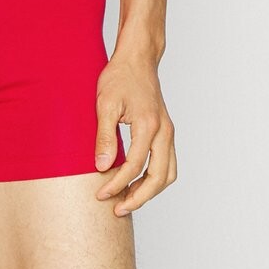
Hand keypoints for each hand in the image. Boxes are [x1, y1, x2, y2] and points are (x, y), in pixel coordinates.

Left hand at [93, 49, 176, 216]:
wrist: (137, 59)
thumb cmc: (120, 77)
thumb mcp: (105, 103)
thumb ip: (104, 137)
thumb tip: (101, 167)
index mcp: (148, 125)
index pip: (133, 166)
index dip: (116, 184)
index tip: (100, 194)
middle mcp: (164, 131)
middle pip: (158, 177)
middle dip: (138, 197)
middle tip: (117, 209)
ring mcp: (168, 132)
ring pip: (168, 174)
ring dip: (150, 191)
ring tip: (127, 200)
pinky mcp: (166, 132)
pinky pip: (167, 163)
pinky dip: (155, 178)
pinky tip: (136, 182)